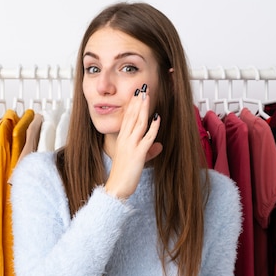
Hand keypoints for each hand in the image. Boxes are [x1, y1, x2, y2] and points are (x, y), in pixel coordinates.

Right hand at [104, 84, 162, 199]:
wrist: (116, 188)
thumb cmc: (123, 175)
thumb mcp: (135, 159)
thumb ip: (148, 151)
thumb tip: (159, 145)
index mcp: (122, 139)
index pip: (127, 118)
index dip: (132, 105)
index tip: (137, 94)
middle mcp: (125, 140)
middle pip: (132, 116)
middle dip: (137, 101)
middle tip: (142, 88)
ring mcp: (131, 146)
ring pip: (139, 123)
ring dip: (144, 109)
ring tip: (147, 96)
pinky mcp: (138, 154)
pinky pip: (147, 138)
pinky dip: (153, 127)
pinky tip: (157, 118)